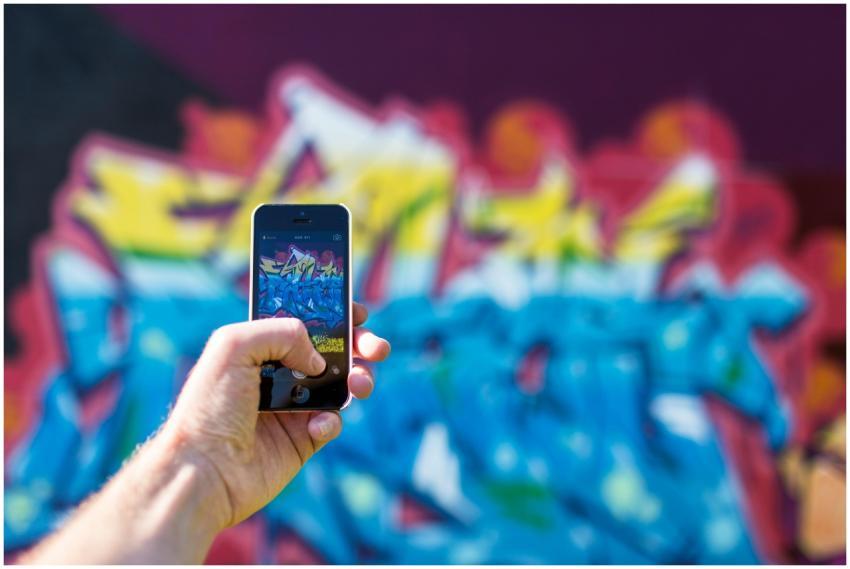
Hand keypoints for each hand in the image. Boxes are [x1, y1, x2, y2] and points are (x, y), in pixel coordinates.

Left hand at [160, 302, 389, 532]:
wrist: (204, 471)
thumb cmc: (209, 407)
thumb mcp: (235, 346)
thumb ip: (283, 332)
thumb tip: (316, 359)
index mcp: (258, 347)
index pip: (302, 321)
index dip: (332, 314)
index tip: (358, 312)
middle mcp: (277, 374)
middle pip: (330, 351)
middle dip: (359, 344)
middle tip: (376, 348)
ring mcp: (291, 408)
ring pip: (340, 384)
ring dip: (358, 378)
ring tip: (360, 384)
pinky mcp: (301, 440)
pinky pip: (332, 422)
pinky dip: (333, 420)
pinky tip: (317, 426)